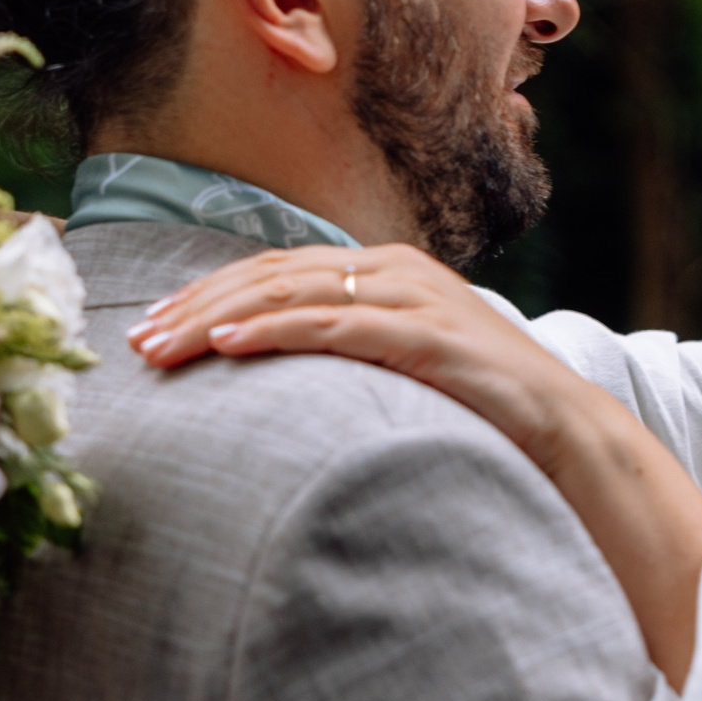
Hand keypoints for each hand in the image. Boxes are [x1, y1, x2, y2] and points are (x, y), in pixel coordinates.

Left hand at [124, 243, 588, 473]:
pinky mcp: (425, 334)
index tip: (151, 325)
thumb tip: (278, 377)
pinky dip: (273, 331)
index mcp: (384, 270)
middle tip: (134, 340)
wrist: (567, 431)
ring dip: (216, 317)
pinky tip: (226, 346)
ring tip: (161, 346)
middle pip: (271, 273)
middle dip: (195, 304)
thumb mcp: (405, 368)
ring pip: (291, 292)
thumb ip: (351, 355)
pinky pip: (333, 325)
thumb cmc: (481, 410)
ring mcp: (412, 296)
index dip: (208, 292)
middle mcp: (394, 269)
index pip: (276, 269)